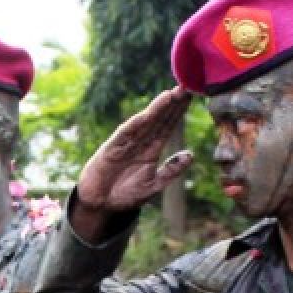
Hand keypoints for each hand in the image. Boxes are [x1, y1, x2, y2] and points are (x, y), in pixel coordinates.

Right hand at [78, 87, 193, 216]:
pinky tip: (146, 115)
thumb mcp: (154, 184)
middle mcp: (139, 143)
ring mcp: (125, 144)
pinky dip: (134, 125)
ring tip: (170, 95)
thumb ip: (171, 170)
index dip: (178, 112)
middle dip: (171, 104)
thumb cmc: (126, 194)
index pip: (167, 126)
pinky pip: (124, 135)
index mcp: (151, 150)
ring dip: (156, 109)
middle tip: (185, 87)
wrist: (101, 205)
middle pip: (158, 120)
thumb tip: (191, 155)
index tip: (191, 96)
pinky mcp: (111, 150)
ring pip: (144, 123)